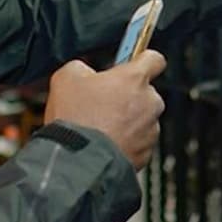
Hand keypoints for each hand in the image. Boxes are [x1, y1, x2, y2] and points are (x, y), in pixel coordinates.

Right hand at [44, 50, 166, 169]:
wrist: (78, 162)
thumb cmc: (75, 120)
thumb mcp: (66, 77)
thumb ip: (83, 67)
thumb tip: (86, 72)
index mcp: (134, 79)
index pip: (155, 59)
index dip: (142, 60)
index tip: (134, 63)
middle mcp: (149, 102)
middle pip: (146, 92)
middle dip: (128, 96)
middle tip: (103, 103)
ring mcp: (150, 129)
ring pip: (142, 118)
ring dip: (127, 120)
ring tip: (100, 127)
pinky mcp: (147, 152)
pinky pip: (139, 141)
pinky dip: (126, 141)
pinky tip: (105, 143)